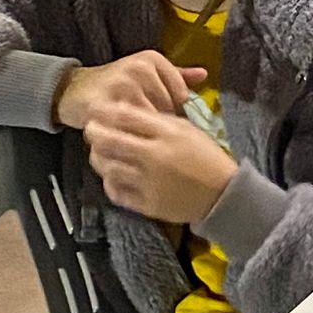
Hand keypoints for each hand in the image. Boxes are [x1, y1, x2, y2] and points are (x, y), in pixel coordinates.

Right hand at [55, 52, 207, 129]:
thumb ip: (176, 75)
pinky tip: (124, 135)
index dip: (172, 110)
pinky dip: (129, 136)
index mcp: (151, 59)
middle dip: (159, 121)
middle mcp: (138, 67)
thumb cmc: (116, 85)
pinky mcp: (105, 103)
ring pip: (150, 119)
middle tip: (145, 126)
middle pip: (167, 108)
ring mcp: (121, 85)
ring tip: (134, 130)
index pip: (181, 94)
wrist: (74, 91)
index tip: (157, 113)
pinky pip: (130, 128)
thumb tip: (204, 74)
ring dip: (145, 131)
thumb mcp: (146, 74)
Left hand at [80, 85, 235, 226]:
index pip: (126, 117)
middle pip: (111, 141)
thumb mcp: (187, 129)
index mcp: (168, 134)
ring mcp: (149, 182)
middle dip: (95, 132)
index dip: (106, 111)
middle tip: (91, 129)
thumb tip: (125, 111)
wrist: (222, 195)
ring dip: (98, 157)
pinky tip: (112, 175)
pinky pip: (116, 191)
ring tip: (99, 151)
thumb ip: (157, 120)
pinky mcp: (147, 204)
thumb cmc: (205, 156)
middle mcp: (155, 157)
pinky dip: (109, 181)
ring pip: (109, 167)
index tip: (97, 109)